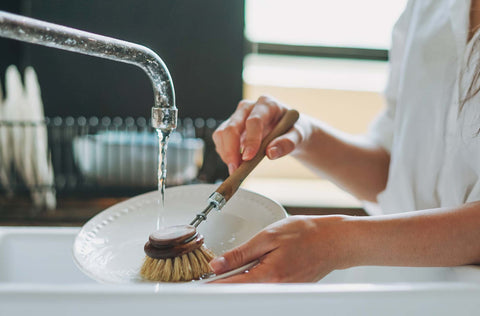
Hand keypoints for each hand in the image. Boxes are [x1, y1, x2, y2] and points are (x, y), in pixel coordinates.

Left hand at [209, 215, 352, 282]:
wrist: (334, 241)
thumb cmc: (306, 234)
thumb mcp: (268, 236)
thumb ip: (240, 254)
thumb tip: (217, 266)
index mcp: (268, 276)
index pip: (230, 286)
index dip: (212, 285)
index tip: (199, 283)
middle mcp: (276, 289)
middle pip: (240, 290)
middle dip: (226, 281)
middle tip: (215, 271)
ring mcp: (283, 292)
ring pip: (252, 289)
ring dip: (240, 279)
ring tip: (235, 267)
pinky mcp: (288, 289)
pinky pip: (264, 287)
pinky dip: (255, 278)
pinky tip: (256, 266)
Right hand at [213, 95, 303, 173]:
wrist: (288, 130)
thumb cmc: (293, 129)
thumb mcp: (299, 135)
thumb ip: (288, 143)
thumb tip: (271, 153)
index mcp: (267, 104)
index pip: (254, 121)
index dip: (250, 140)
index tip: (248, 158)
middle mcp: (248, 108)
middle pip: (232, 127)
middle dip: (231, 150)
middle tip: (236, 169)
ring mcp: (237, 117)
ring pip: (221, 133)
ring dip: (225, 153)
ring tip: (235, 169)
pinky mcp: (230, 128)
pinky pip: (220, 140)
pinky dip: (224, 154)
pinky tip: (235, 163)